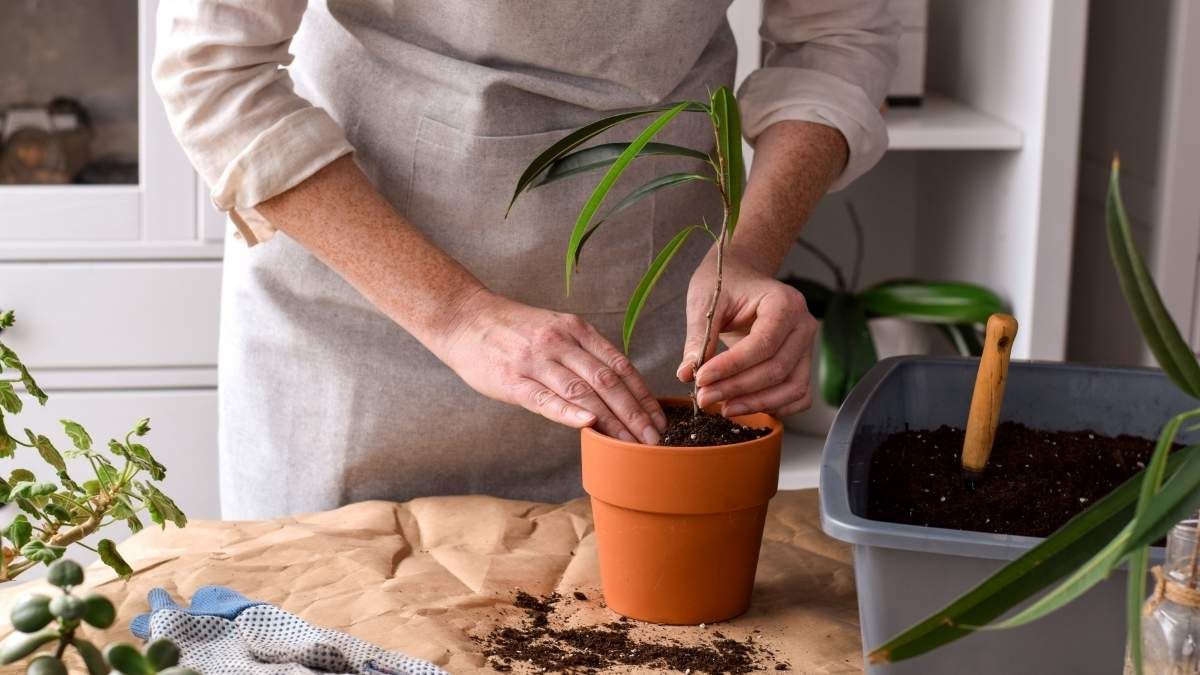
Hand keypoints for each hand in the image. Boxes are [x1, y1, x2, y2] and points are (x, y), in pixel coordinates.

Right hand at [434, 290, 666, 443]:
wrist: (464, 318)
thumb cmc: (512, 331)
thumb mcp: (554, 329)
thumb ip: (582, 354)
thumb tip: (615, 387)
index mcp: (575, 330)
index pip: (620, 365)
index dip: (643, 394)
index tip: (659, 418)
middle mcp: (560, 342)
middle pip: (607, 381)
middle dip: (635, 413)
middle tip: (654, 439)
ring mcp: (536, 360)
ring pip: (583, 391)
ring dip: (612, 421)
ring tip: (631, 444)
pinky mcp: (512, 379)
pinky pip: (545, 398)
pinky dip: (569, 411)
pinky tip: (588, 425)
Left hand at [677, 250, 816, 416]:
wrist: (742, 277)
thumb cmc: (725, 284)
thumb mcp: (705, 301)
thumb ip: (698, 337)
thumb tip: (687, 374)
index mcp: (784, 302)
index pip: (763, 343)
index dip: (732, 366)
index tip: (702, 378)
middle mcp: (803, 324)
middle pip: (777, 369)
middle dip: (738, 388)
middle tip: (705, 398)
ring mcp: (806, 346)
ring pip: (792, 387)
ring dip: (757, 403)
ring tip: (723, 408)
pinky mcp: (802, 363)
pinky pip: (798, 394)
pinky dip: (776, 406)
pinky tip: (746, 406)